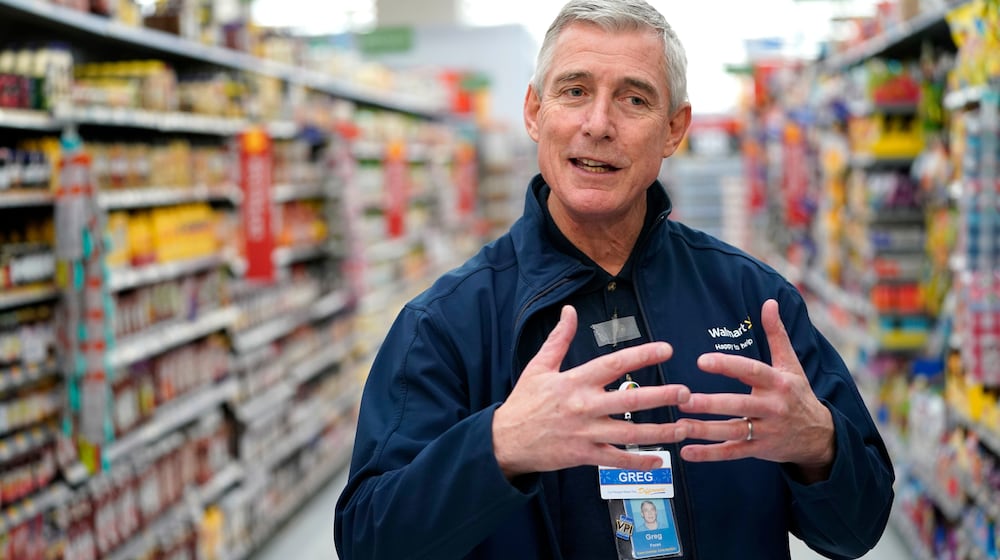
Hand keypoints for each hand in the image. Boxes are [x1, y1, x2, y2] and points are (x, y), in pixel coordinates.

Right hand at [493, 305, 690, 478]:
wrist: (505, 440)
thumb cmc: (524, 402)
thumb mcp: (538, 366)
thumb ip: (559, 339)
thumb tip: (569, 310)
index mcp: (575, 381)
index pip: (614, 364)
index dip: (642, 355)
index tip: (666, 349)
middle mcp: (583, 406)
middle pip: (630, 400)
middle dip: (662, 396)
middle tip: (686, 392)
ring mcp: (585, 433)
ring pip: (630, 433)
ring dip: (660, 431)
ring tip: (684, 427)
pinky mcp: (583, 455)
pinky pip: (616, 460)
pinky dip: (638, 461)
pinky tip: (659, 460)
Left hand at [676, 299, 834, 482]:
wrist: (819, 435)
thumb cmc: (797, 394)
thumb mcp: (791, 364)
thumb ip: (776, 334)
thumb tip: (769, 302)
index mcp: (778, 383)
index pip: (751, 371)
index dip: (727, 365)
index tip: (702, 360)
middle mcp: (773, 408)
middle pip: (739, 405)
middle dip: (711, 403)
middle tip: (684, 398)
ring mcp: (766, 431)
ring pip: (733, 431)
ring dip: (705, 430)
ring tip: (679, 425)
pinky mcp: (759, 450)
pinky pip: (732, 453)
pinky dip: (709, 454)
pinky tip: (687, 451)